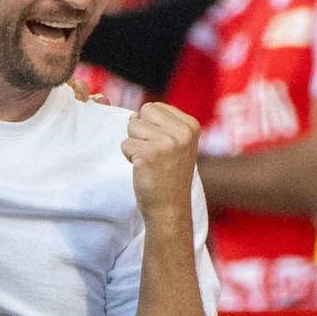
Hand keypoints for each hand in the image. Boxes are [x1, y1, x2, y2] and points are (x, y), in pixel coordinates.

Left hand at [122, 102, 199, 218]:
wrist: (169, 208)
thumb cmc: (169, 175)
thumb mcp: (178, 144)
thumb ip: (163, 124)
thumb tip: (134, 115)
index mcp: (191, 126)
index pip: (155, 107)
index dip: (151, 126)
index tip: (162, 147)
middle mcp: (182, 132)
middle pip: (143, 112)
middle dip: (141, 131)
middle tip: (153, 152)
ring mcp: (167, 143)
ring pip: (132, 126)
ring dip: (135, 144)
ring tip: (148, 161)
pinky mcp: (149, 154)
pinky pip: (125, 144)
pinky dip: (128, 156)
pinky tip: (143, 169)